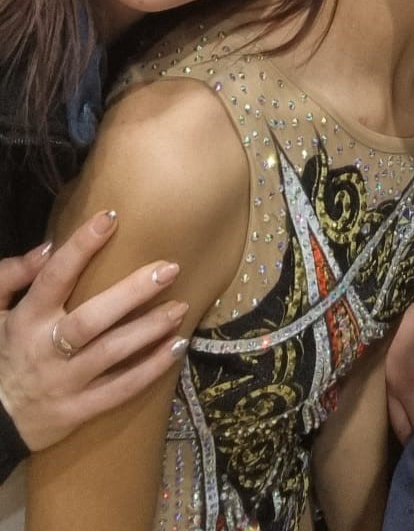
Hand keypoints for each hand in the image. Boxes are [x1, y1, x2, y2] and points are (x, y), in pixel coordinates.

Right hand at [0, 210, 188, 451]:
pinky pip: (119, 390)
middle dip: (132, 293)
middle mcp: (46, 349)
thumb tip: (46, 247)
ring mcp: (64, 382)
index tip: (111, 217)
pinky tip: (177, 346)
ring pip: (111, 353)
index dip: (81, 247)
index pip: (55, 278)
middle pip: (92, 319)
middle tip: (169, 269)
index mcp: (27, 319)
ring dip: (149, 329)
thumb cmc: (1, 353)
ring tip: (181, 306)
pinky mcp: (78, 410)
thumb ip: (11, 277)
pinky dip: (151, 369)